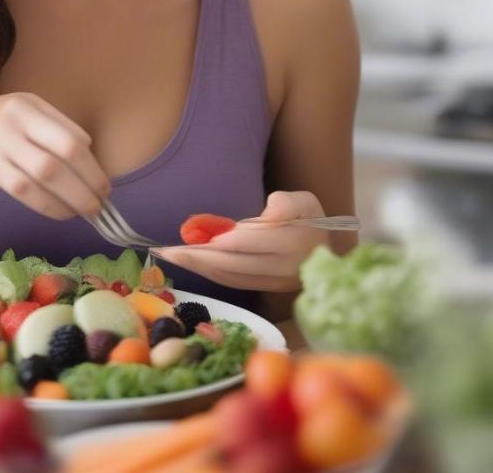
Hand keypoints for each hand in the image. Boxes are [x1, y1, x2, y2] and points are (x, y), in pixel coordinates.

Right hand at [0, 92, 110, 219]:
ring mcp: (0, 142)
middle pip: (64, 152)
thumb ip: (52, 127)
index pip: (71, 133)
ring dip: (73, 197)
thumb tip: (90, 156)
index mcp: (28, 103)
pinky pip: (25, 190)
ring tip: (88, 211)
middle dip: (90, 179)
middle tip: (103, 200)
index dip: (92, 161)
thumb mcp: (21, 114)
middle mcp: (16, 120)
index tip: (103, 180)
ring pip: (47, 174)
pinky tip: (62, 213)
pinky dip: (48, 205)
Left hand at [152, 191, 329, 292]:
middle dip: (197, 259)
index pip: (249, 242)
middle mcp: (283, 268)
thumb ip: (288, 202)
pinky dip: (211, 273)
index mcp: (293, 241)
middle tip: (166, 252)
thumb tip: (270, 209)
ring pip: (230, 276)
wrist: (327, 251)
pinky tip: (192, 263)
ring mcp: (274, 284)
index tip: (193, 239)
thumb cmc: (310, 220)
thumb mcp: (306, 201)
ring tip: (170, 258)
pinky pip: (234, 282)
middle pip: (233, 264)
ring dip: (199, 268)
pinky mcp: (266, 291)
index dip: (220, 242)